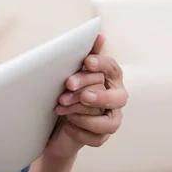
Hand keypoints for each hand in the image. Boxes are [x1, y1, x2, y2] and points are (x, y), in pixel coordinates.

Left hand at [47, 33, 127, 158]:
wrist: (54, 123)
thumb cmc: (68, 91)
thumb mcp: (71, 72)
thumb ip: (85, 55)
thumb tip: (99, 34)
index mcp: (110, 79)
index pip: (113, 69)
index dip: (102, 65)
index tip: (87, 62)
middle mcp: (116, 99)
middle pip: (116, 97)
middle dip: (94, 93)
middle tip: (70, 86)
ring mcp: (111, 119)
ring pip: (110, 121)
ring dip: (85, 113)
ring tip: (63, 107)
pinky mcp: (101, 137)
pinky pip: (97, 137)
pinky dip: (81, 129)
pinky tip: (68, 123)